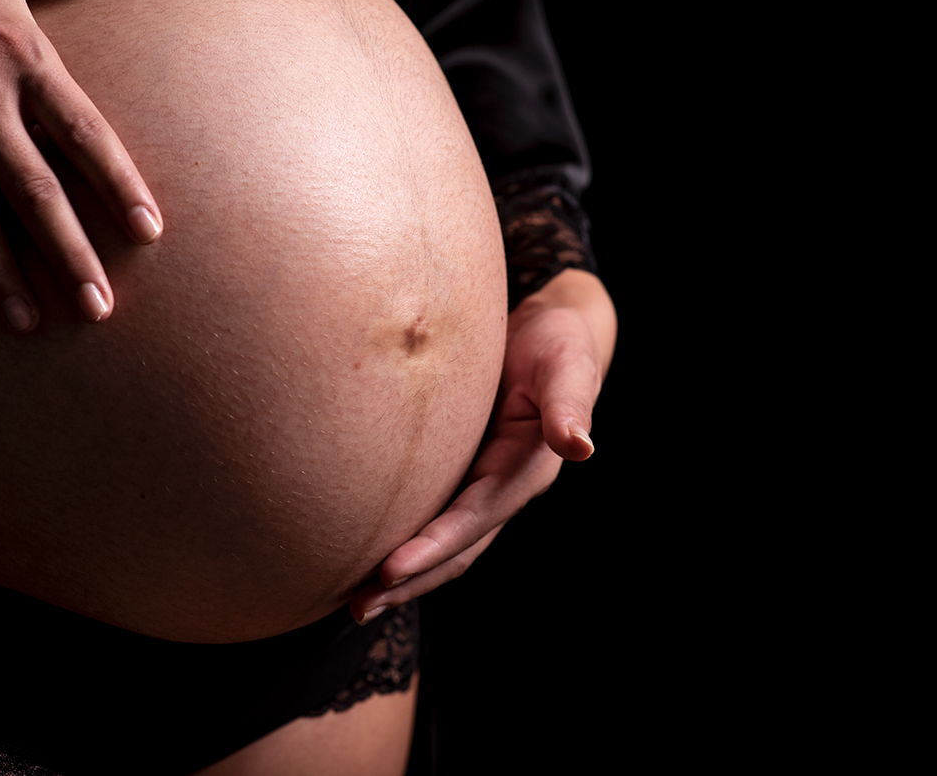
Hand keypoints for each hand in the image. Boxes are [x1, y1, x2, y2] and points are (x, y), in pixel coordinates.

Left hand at [350, 269, 616, 623]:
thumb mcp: (566, 366)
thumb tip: (580, 445)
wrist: (551, 330)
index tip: (390, 570)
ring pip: (441, 542)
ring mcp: (482, 485)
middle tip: (360, 607)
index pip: (473, 518)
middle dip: (410, 580)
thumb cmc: (557, 342)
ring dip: (403, 575)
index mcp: (527, 469)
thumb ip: (569, 403)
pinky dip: (402, 541)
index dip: (434, 547)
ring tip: (356, 601)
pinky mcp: (461, 473)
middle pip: (455, 547)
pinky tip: (365, 554)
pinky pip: (431, 516)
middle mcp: (503, 487)